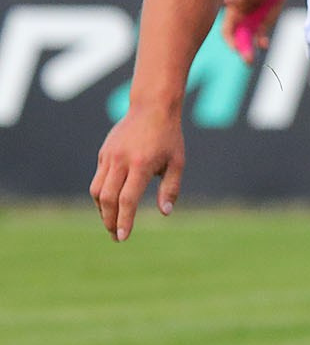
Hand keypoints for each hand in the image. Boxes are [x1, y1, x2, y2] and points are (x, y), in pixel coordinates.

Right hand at [92, 106, 185, 240]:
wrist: (152, 108)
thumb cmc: (169, 137)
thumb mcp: (177, 163)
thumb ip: (170, 188)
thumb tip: (164, 213)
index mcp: (140, 165)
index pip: (127, 199)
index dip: (124, 220)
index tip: (122, 237)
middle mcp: (120, 161)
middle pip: (107, 198)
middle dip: (110, 220)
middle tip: (115, 236)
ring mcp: (108, 156)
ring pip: (96, 190)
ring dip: (101, 210)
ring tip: (111, 222)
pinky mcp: (103, 153)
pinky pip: (98, 178)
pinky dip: (101, 194)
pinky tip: (110, 203)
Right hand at [219, 0, 285, 61]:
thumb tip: (226, 0)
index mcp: (232, 14)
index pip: (227, 30)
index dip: (229, 40)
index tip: (234, 48)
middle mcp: (240, 22)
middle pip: (237, 39)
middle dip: (241, 50)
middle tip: (246, 60)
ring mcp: (251, 25)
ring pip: (248, 42)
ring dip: (249, 51)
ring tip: (250, 61)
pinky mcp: (262, 26)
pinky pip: (260, 38)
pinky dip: (261, 43)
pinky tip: (264, 45)